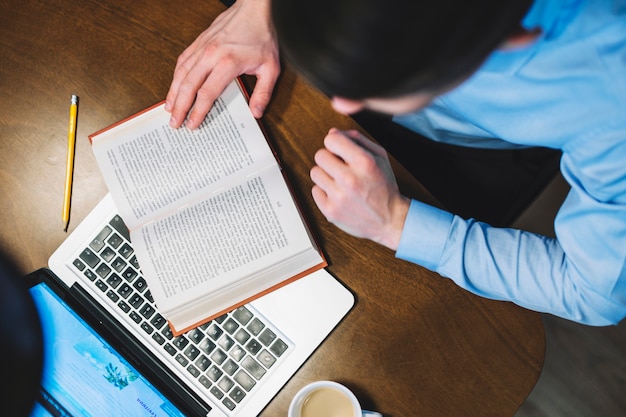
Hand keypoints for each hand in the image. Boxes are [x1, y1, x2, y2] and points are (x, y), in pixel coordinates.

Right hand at [165, 0, 279, 128]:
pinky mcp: (199, 42)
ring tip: (169, 109)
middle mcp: (211, 55)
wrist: (255, 9)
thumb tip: (256, 112)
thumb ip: (264, 92)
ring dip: (174, 93)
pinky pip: (183, 61)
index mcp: (228, 63)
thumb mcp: (271, 68)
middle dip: (180, 107)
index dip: (198, 111)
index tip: (193, 124)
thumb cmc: (263, 36)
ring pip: (181, 74)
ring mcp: (202, 47)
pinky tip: (174, 87)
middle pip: (188, 86)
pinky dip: (176, 76)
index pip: (207, 93)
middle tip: (174, 123)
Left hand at [310, 129, 410, 249]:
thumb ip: (358, 140)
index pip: (331, 140)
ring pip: (315, 172)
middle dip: (329, 159)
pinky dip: (324, 192)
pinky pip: (315, 191)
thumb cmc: (384, 187)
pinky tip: (338, 195)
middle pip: (320, 155)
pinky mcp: (330, 211)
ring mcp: (339, 197)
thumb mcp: (380, 157)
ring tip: (339, 182)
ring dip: (326, 175)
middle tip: (340, 167)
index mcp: (364, 163)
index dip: (334, 143)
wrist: (390, 220)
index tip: (339, 150)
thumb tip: (333, 132)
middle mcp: (350, 180)